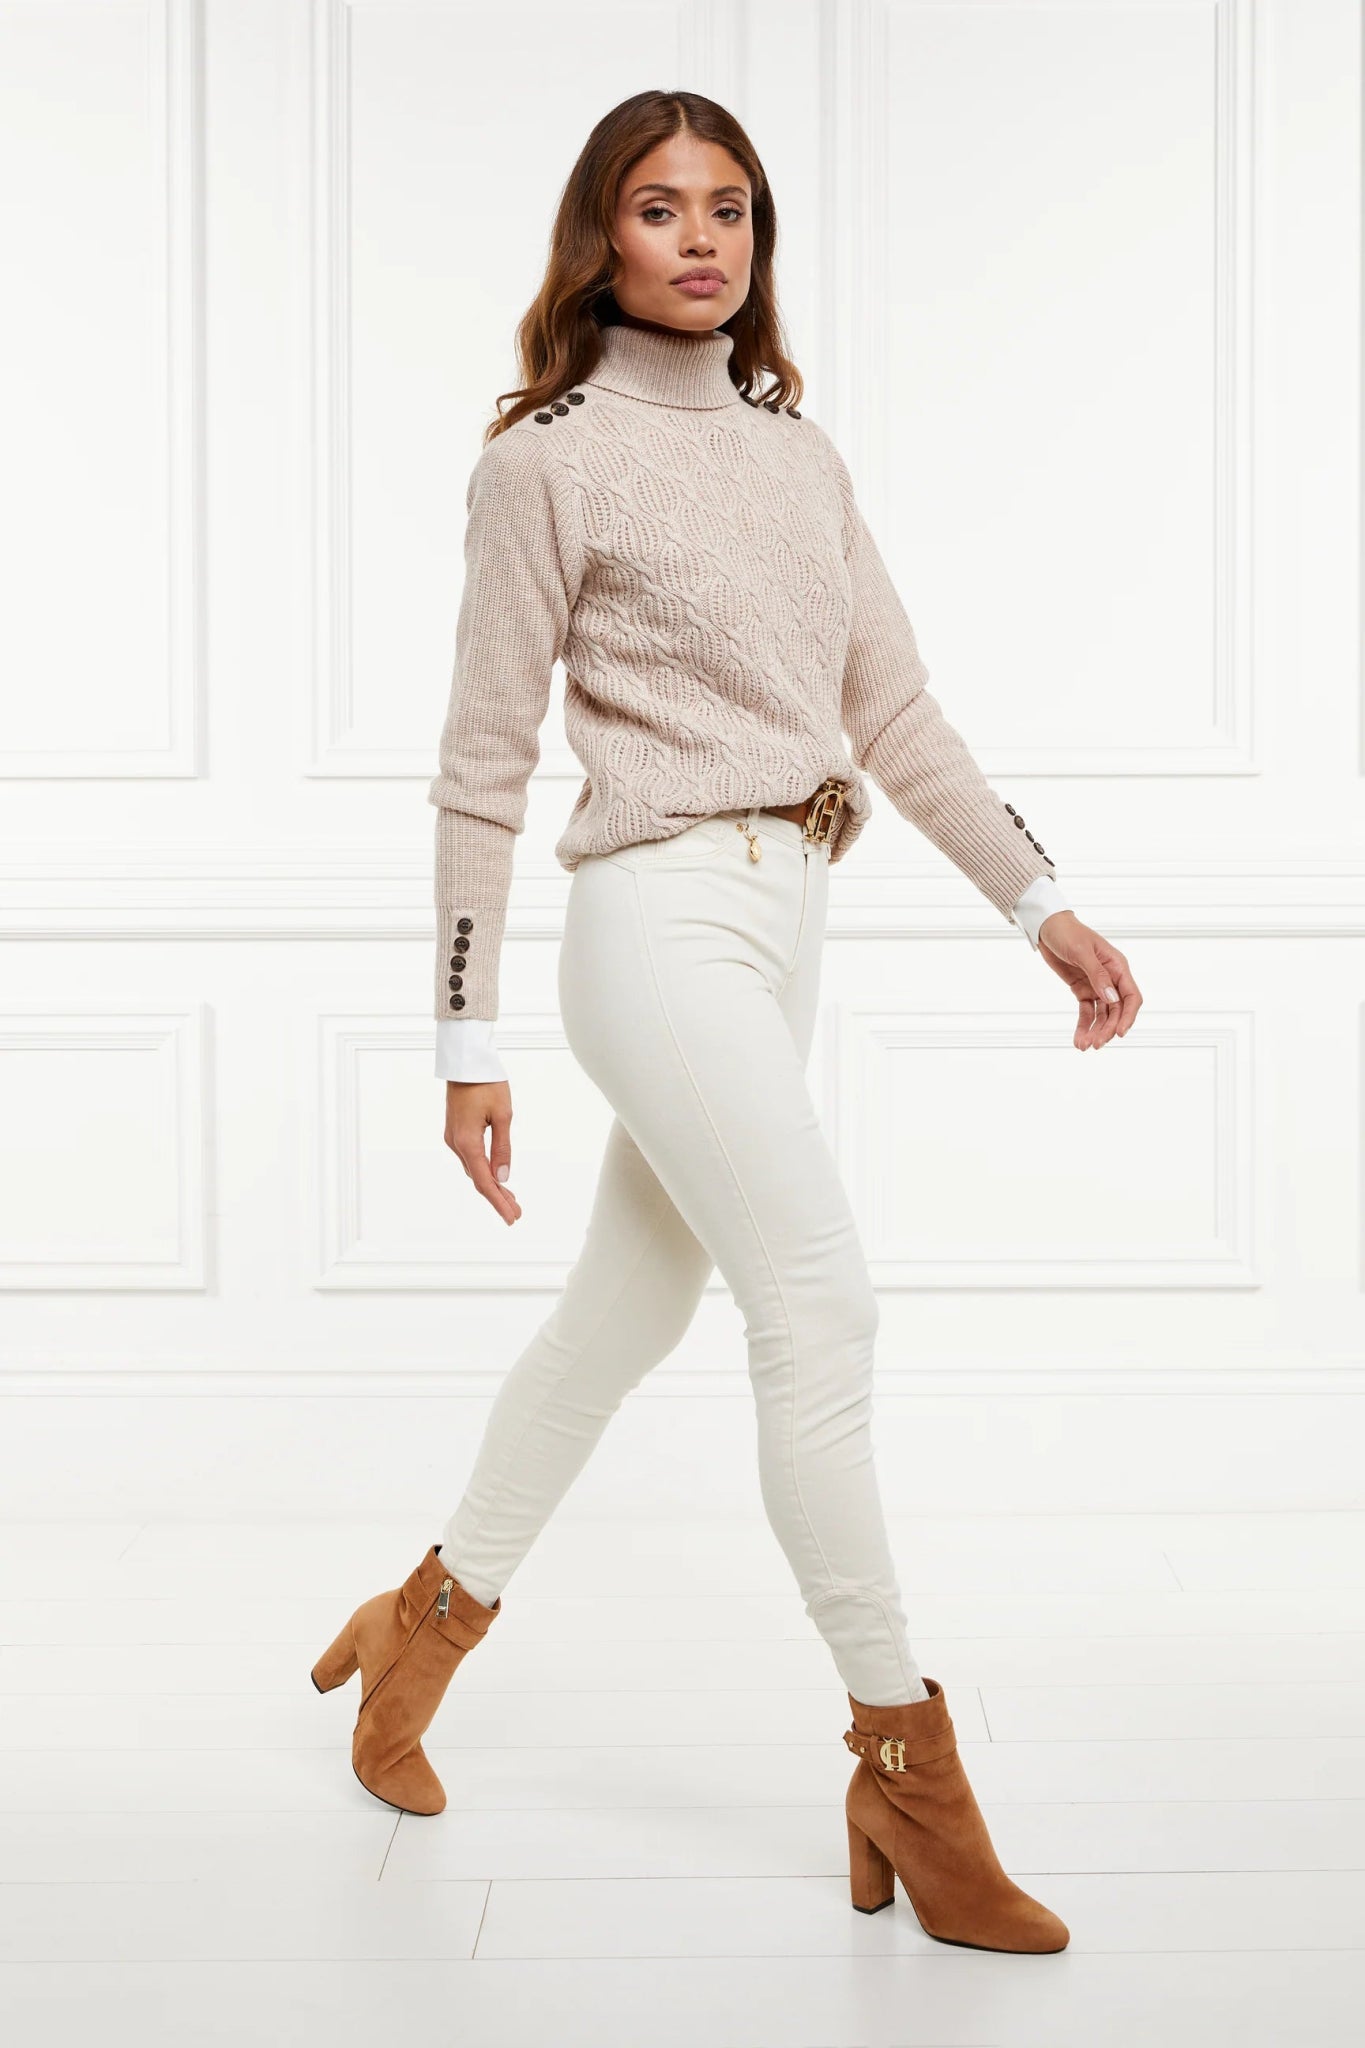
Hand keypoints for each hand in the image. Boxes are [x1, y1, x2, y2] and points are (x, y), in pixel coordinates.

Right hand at [443, 1080, 521, 1223]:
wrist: (465, 1061)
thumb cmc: (486, 1083)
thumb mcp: (503, 1115)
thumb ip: (503, 1148)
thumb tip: (504, 1177)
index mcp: (468, 1142)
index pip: (484, 1181)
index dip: (498, 1202)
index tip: (512, 1217)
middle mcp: (456, 1143)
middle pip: (478, 1179)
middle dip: (498, 1198)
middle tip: (516, 1213)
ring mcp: (453, 1138)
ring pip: (473, 1169)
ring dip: (491, 1185)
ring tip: (510, 1199)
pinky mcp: (455, 1132)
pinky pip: (470, 1158)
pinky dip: (483, 1171)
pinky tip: (495, 1177)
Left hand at [1036, 910, 1141, 1050]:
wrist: (1047, 927)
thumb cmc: (1067, 933)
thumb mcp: (1081, 951)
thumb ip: (1097, 975)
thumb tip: (1111, 998)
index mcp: (1117, 966)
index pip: (1131, 996)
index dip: (1128, 1016)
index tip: (1120, 1033)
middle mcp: (1111, 978)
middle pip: (1117, 1010)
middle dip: (1108, 1028)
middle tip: (1096, 1044)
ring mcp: (1097, 985)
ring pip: (1102, 1015)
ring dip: (1095, 1031)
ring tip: (1085, 1046)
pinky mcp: (1082, 990)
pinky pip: (1087, 1012)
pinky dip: (1083, 1026)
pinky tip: (1079, 1040)